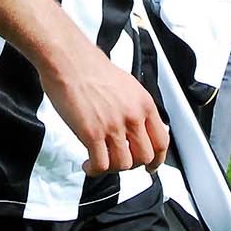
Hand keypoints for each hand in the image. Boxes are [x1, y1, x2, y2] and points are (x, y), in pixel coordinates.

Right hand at [37, 41, 170, 175]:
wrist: (69, 60)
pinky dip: (95, 169)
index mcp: (143, 104)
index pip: (161, 141)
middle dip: (132, 165)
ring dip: (112, 169)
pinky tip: (88, 164)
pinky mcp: (92, 133)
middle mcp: (132, 116)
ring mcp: (113, 126)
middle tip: (120, 163)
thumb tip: (136, 126)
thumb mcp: (126, 85)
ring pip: (124, 164)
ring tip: (100, 162)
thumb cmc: (90, 68)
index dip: (157, 159)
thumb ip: (135, 107)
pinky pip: (101, 164)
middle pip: (144, 157)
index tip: (151, 165)